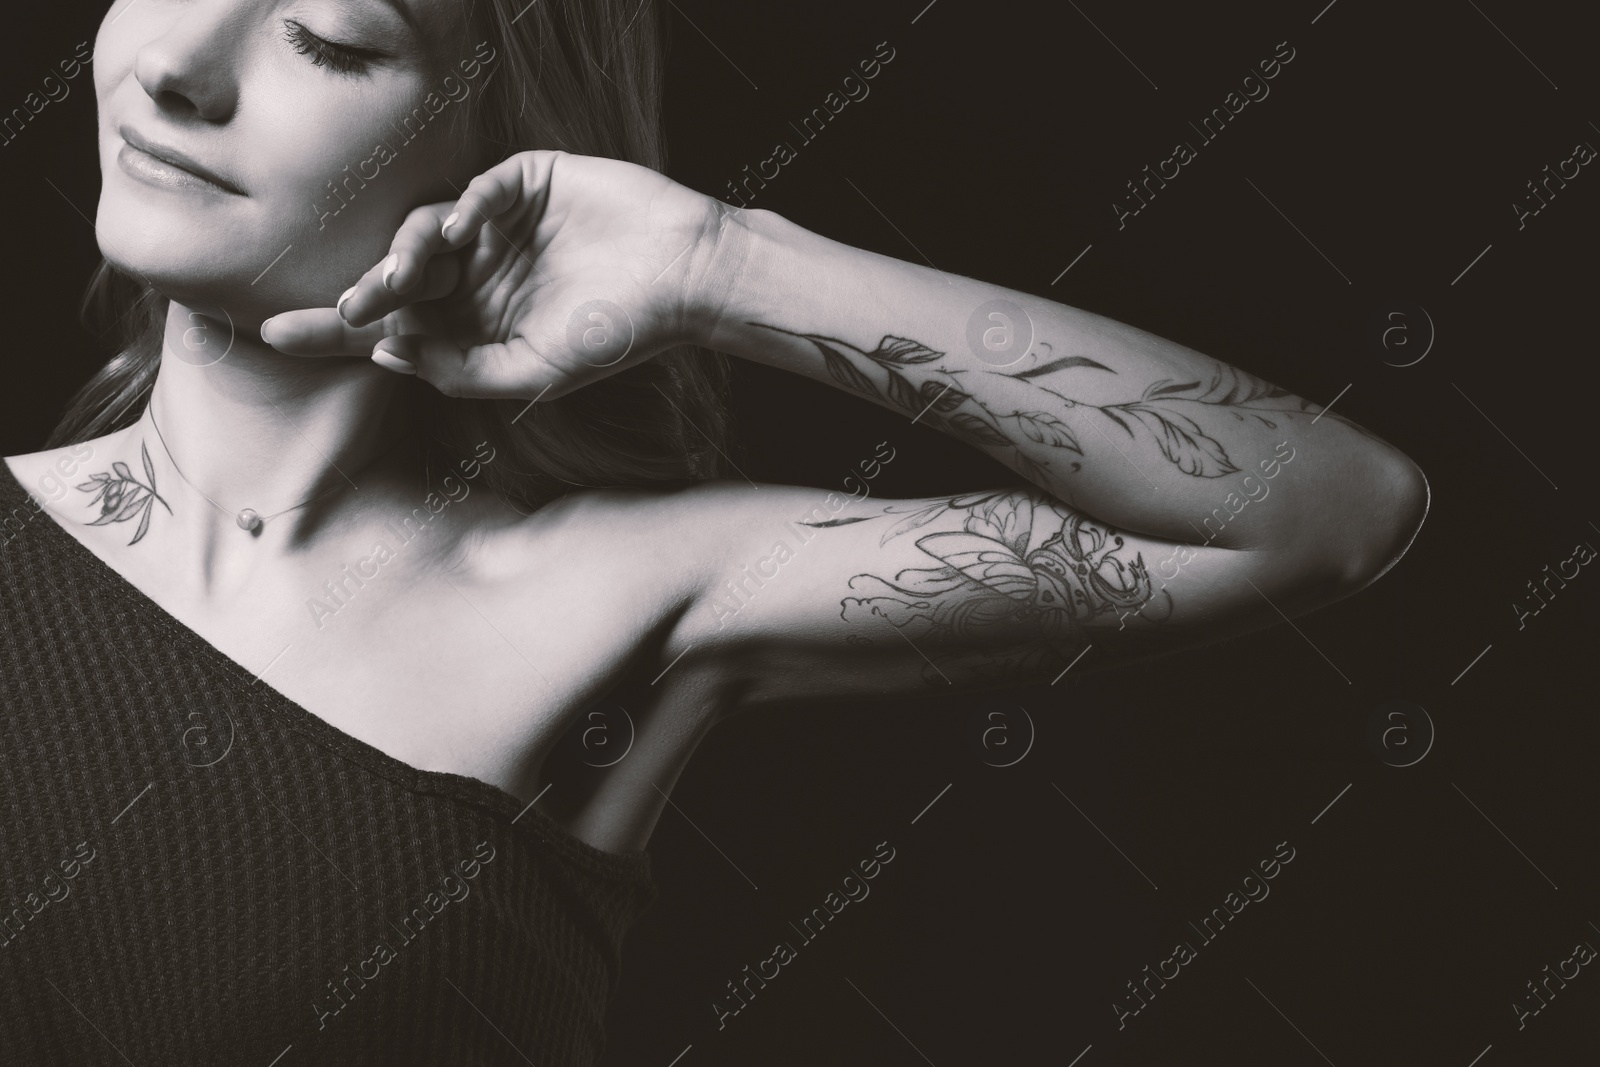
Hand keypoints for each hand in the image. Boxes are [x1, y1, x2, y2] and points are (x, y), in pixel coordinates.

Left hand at [260, 150, 735, 400]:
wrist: (686, 280)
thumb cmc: (617, 334)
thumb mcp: (532, 373)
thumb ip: (458, 371)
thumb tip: (385, 352)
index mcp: (473, 321)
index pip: (390, 326)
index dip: (333, 330)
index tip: (272, 334)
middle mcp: (476, 271)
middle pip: (396, 279)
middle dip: (368, 293)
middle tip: (350, 305)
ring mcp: (498, 225)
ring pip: (424, 230)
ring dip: (406, 254)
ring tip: (404, 277)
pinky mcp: (525, 182)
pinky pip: (476, 188)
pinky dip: (462, 205)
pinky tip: (460, 229)